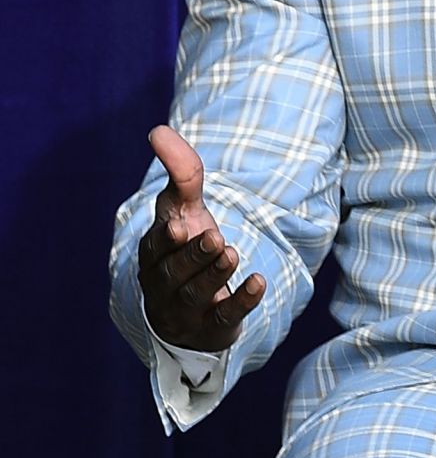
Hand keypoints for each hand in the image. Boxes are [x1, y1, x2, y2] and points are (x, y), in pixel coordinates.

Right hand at [137, 126, 265, 351]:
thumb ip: (181, 173)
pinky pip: (224, 317)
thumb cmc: (186, 245)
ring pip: (195, 295)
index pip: (155, 247)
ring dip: (215, 275)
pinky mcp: (212, 327)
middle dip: (194, 256)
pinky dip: (241, 301)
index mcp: (153, 254)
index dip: (165, 239)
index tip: (179, 226)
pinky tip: (259, 282)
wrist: (194, 304)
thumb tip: (158, 130)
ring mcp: (185, 310)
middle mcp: (162, 285)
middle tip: (215, 238)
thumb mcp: (184, 208)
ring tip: (232, 253)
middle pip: (173, 273)